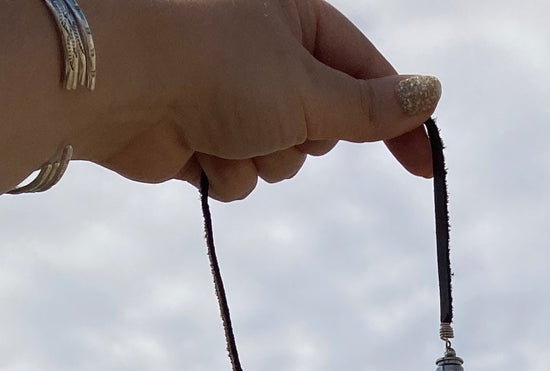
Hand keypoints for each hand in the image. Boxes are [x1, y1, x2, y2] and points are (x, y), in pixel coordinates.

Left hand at [75, 0, 440, 197]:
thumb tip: (431, 95)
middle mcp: (263, 51)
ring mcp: (229, 95)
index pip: (366, 73)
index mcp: (293, 14)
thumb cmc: (215, 65)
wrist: (118, 83)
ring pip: (280, 158)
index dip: (397, 122)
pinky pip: (240, 175)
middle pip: (321, 125)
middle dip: (304, 139)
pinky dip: (224, 173)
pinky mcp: (199, 134)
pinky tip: (197, 151)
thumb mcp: (309, 88)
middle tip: (278, 122)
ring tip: (227, 134)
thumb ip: (371, 108)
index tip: (425, 168)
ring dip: (262, 160)